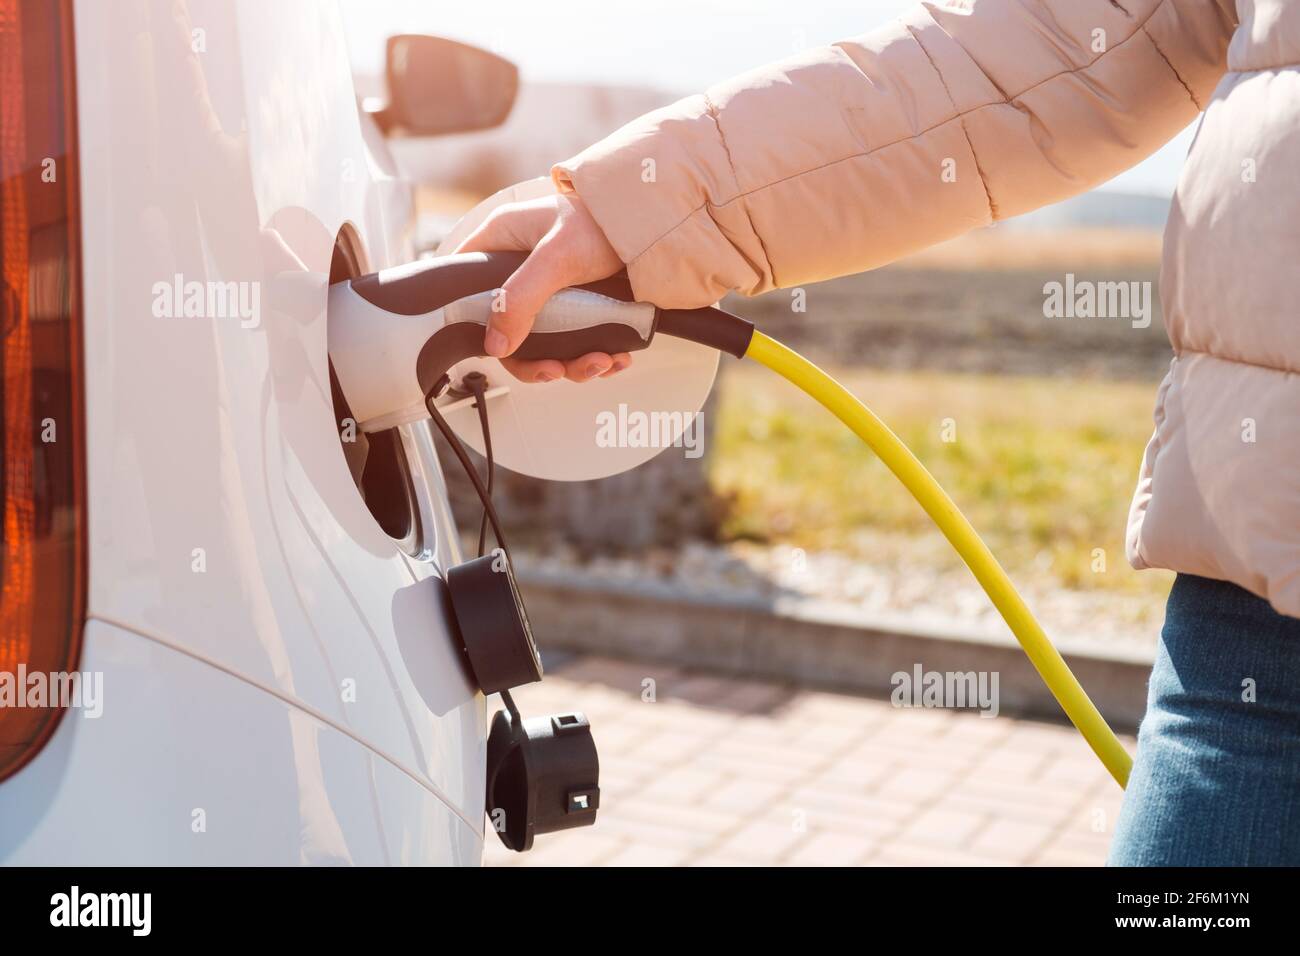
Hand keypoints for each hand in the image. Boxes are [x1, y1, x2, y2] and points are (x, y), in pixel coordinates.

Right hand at [453, 192, 626, 382]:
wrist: (653, 223)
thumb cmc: (602, 220)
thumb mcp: (557, 257)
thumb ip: (522, 298)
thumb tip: (496, 346)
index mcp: (501, 244)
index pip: (465, 288)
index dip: (472, 324)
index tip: (497, 352)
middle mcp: (522, 269)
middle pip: (510, 330)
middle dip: (537, 359)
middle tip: (557, 370)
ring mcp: (552, 290)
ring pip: (547, 342)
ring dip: (573, 363)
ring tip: (600, 363)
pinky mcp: (581, 303)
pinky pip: (577, 341)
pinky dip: (595, 356)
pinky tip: (615, 358)